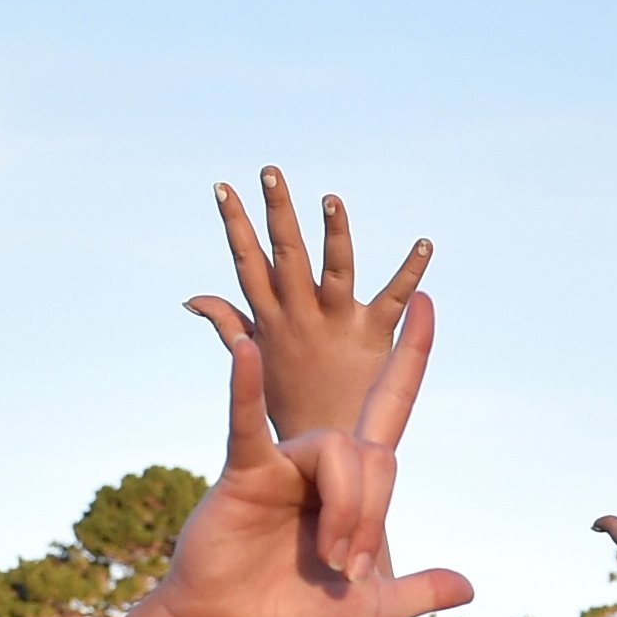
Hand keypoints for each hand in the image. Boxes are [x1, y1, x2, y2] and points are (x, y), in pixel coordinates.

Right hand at [154, 296, 470, 616]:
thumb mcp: (371, 610)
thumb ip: (417, 591)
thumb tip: (469, 586)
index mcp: (354, 485)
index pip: (389, 411)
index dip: (409, 361)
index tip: (424, 304)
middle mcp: (320, 464)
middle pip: (373, 456)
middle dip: (372, 516)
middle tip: (350, 572)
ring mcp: (281, 463)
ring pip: (336, 452)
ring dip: (345, 509)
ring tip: (329, 561)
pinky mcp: (243, 473)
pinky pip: (245, 421)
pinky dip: (245, 387)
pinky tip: (246, 353)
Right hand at [188, 169, 433, 440]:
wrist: (330, 445)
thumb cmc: (292, 399)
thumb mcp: (256, 356)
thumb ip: (228, 322)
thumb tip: (191, 298)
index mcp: (273, 318)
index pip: (249, 263)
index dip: (236, 226)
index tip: (223, 188)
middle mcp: (304, 315)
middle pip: (288, 255)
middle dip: (278, 213)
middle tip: (271, 171)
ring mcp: (339, 323)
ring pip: (335, 270)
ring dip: (334, 233)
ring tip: (332, 200)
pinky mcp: (374, 335)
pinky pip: (394, 298)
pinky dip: (411, 271)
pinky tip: (425, 245)